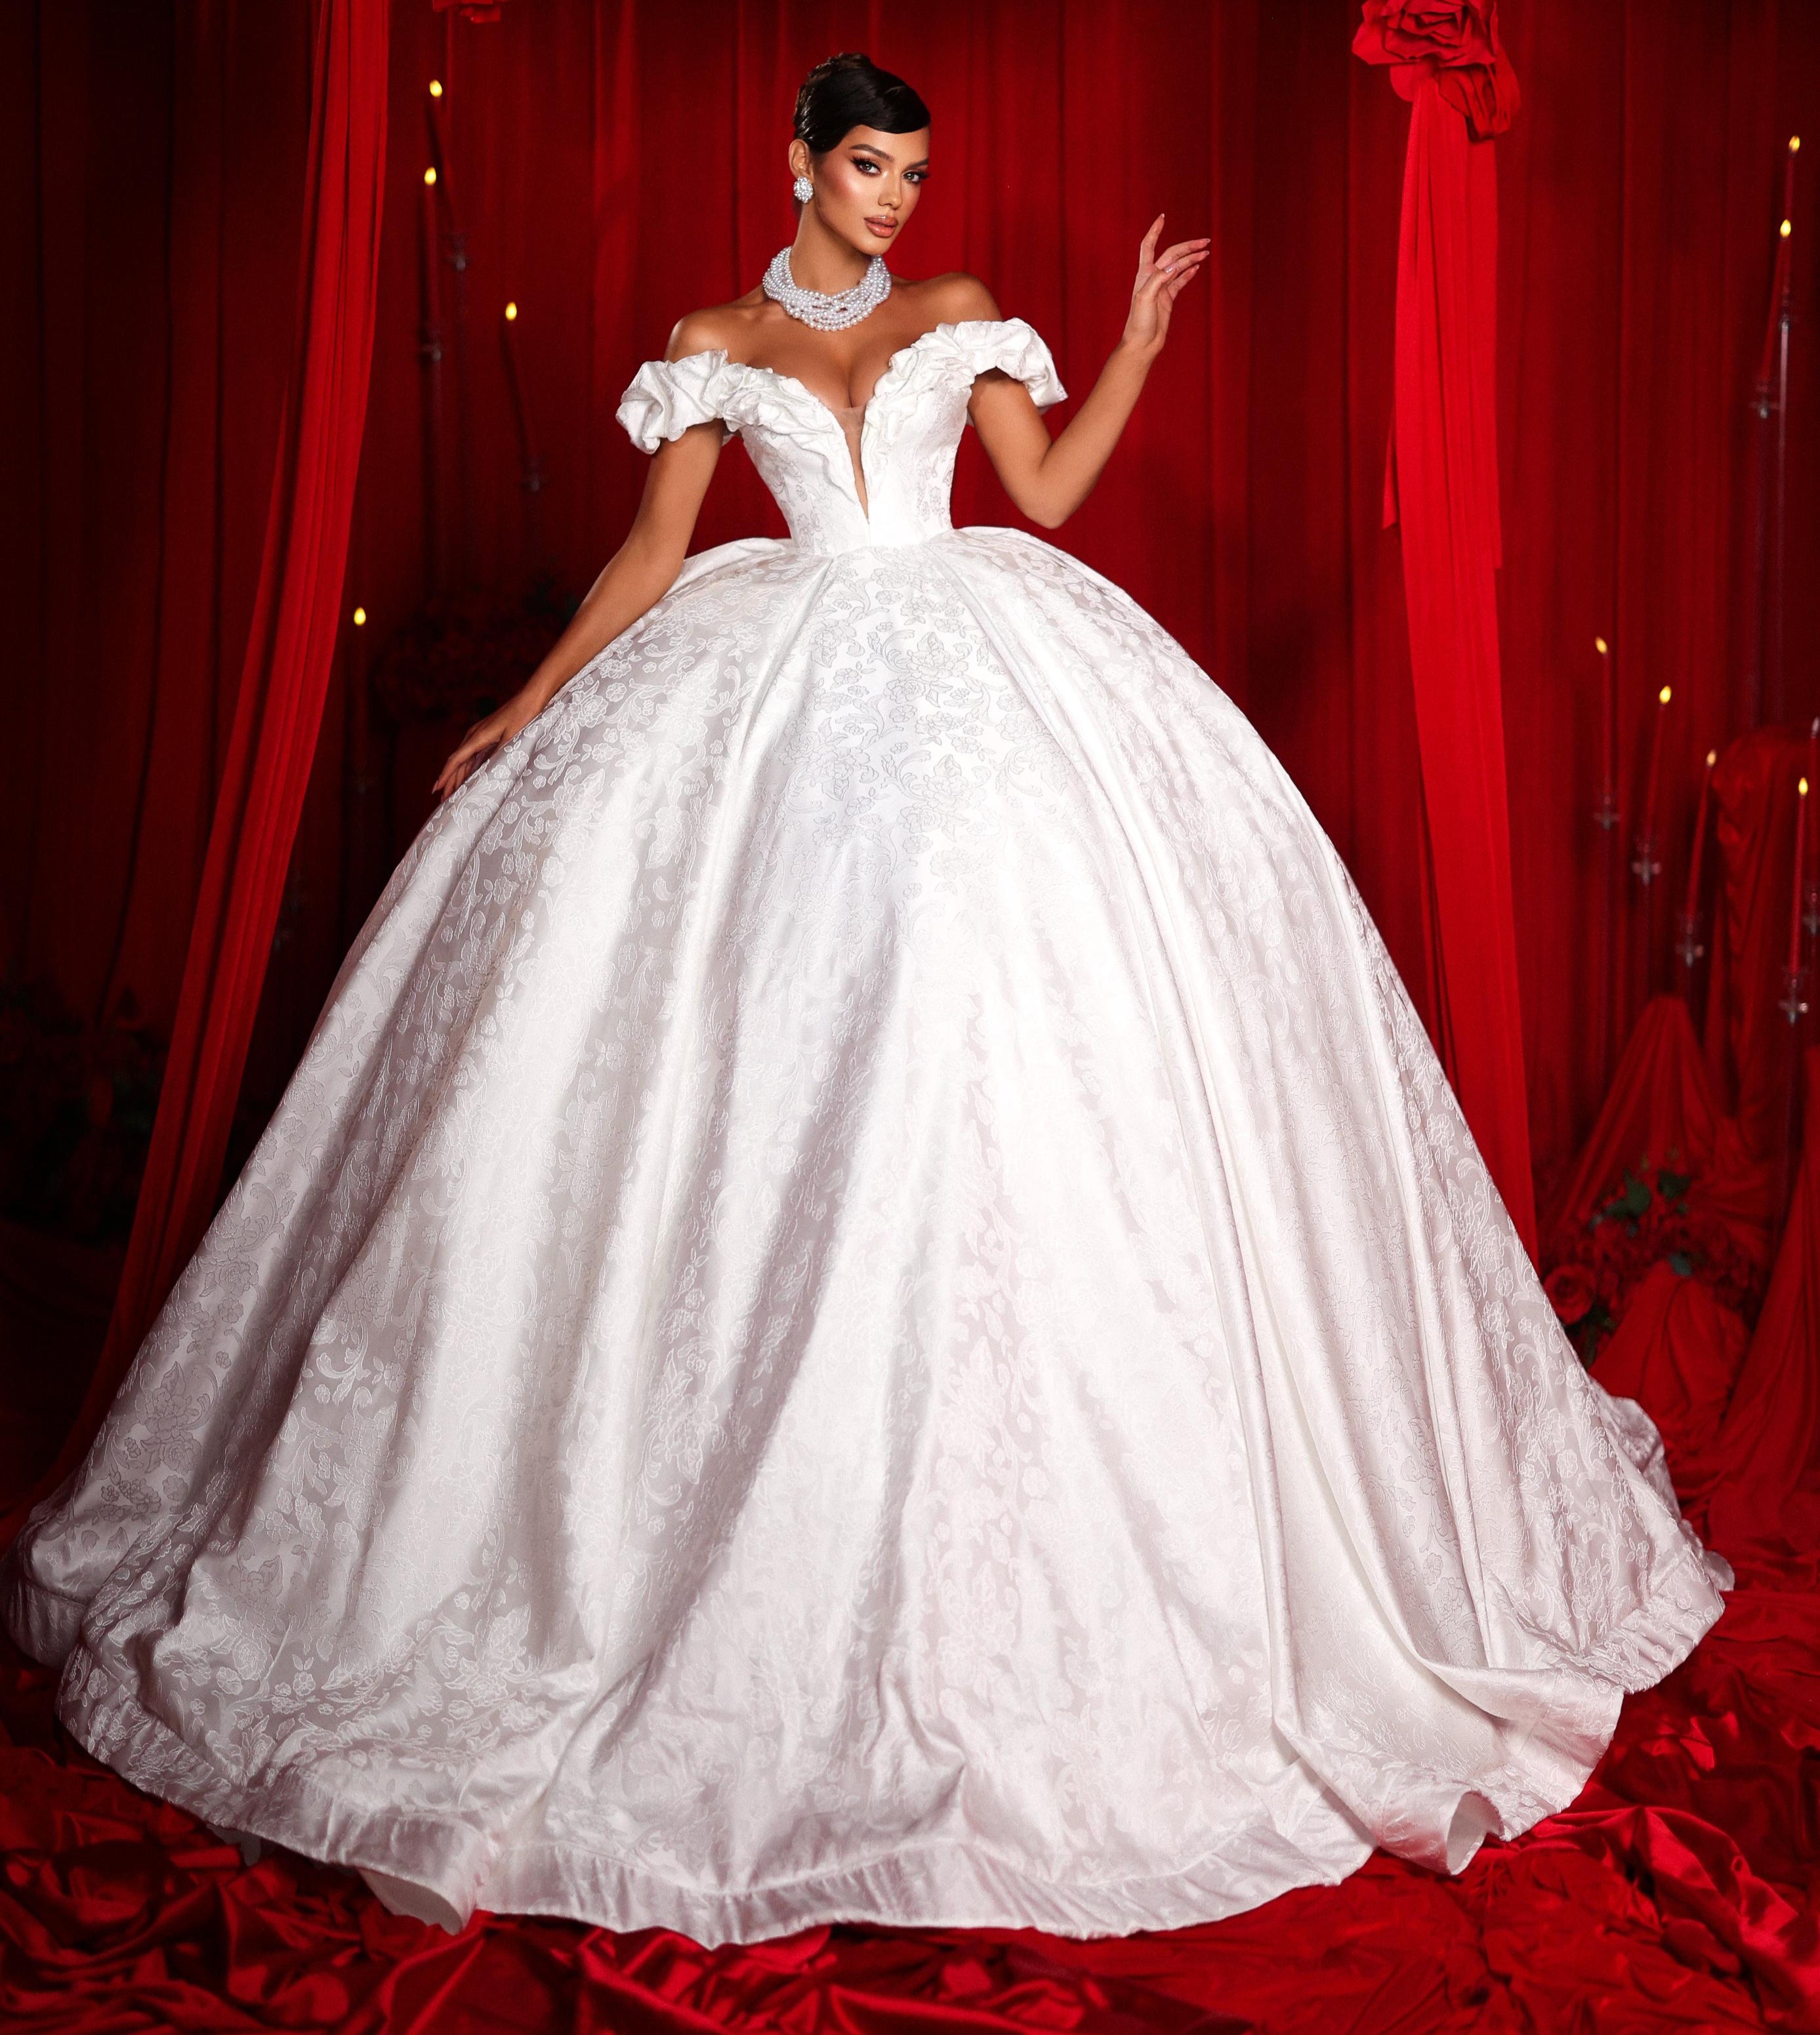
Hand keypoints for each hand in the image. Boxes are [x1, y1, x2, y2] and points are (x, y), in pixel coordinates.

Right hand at [431, 685, 543, 800]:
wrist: (529, 698)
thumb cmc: (523, 716)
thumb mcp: (513, 738)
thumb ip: (499, 754)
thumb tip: (487, 772)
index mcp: (477, 737)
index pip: (456, 760)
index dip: (446, 776)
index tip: (436, 790)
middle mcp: (474, 735)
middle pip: (457, 762)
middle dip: (449, 781)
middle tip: (442, 801)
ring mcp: (479, 734)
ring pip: (464, 759)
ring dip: (457, 776)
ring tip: (451, 793)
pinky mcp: (486, 735)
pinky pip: (472, 754)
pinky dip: (467, 767)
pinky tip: (467, 777)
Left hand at [1120, 216, 1208, 359]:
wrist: (1142, 344)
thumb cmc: (1139, 323)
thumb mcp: (1146, 298)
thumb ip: (1159, 280)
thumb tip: (1175, 266)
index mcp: (1144, 274)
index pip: (1149, 246)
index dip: (1155, 231)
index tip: (1162, 217)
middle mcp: (1152, 277)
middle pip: (1172, 255)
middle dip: (1187, 246)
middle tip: (1205, 241)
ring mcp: (1161, 288)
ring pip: (1178, 267)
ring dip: (1191, 258)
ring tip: (1206, 252)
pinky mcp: (1168, 299)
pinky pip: (1180, 282)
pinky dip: (1188, 273)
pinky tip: (1197, 267)